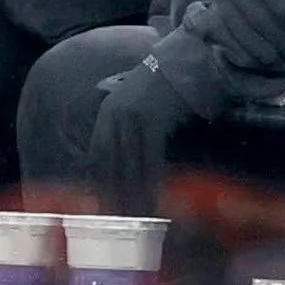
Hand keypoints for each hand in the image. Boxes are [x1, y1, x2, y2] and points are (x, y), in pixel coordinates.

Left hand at [90, 54, 194, 215]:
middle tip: (116, 225)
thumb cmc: (167, 84)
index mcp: (108, 114)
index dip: (98, 185)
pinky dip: (151, 181)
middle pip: (110, 166)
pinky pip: (150, 158)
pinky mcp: (153, 119)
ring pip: (129, 166)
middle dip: (112, 197)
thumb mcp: (138, 104)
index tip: (101, 210)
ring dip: (132, 196)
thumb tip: (128, 163)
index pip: (98, 158)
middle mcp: (115, 117)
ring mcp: (133, 117)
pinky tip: (154, 198)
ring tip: (136, 220)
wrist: (186, 59)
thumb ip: (129, 128)